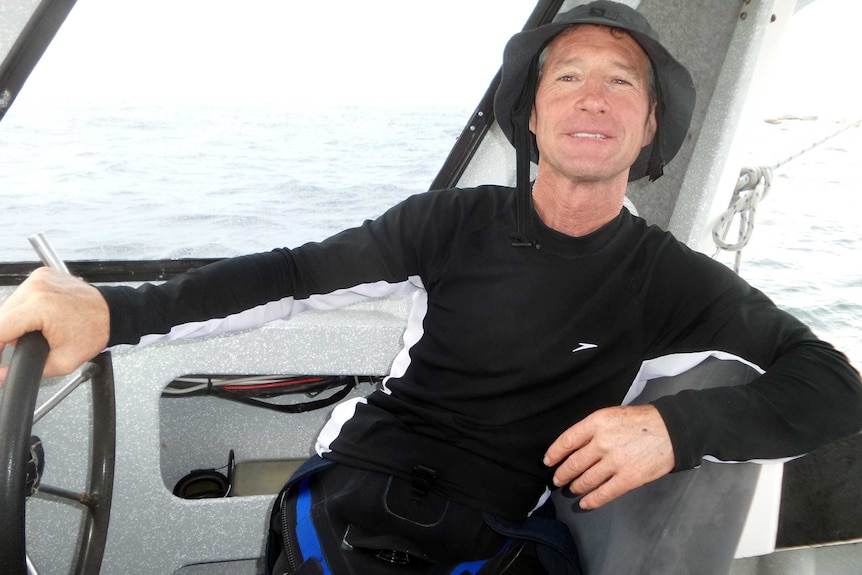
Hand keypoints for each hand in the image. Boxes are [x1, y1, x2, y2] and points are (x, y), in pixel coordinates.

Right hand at [0, 267, 109, 382]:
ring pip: (9, 305)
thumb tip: (2, 377)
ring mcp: (38, 278)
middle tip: (28, 344)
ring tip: (37, 329)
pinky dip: (25, 308)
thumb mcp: (62, 361)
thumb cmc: (94, 332)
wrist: (112, 313)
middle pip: (2, 317)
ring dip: (16, 320)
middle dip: (9, 335)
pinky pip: (21, 295)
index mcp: (40, 307)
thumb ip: (29, 370)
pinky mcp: (41, 274)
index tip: (0, 357)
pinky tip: (41, 316)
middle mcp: (36, 288)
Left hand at [543, 404, 674, 509]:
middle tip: (558, 479)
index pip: (567, 441)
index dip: (554, 453)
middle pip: (574, 463)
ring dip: (576, 486)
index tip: (548, 461)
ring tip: (571, 489)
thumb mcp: (611, 415)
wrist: (671, 430)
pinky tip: (584, 503)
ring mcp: (614, 462)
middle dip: (562, 474)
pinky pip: (603, 493)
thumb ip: (593, 429)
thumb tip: (574, 445)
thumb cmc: (640, 420)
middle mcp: (601, 443)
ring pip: (586, 479)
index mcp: (596, 423)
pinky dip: (591, 500)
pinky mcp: (628, 478)